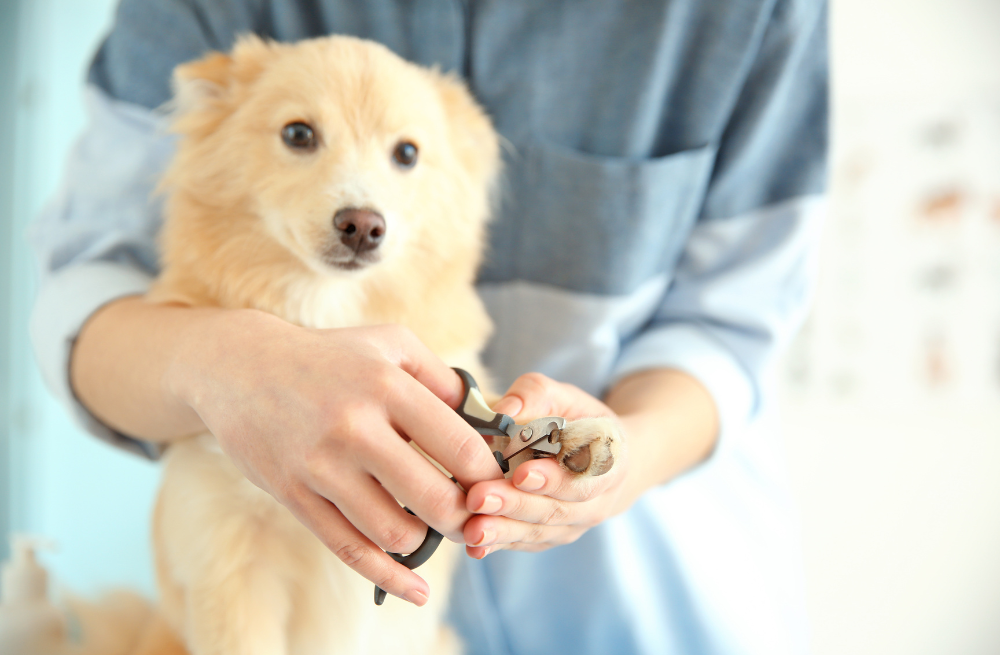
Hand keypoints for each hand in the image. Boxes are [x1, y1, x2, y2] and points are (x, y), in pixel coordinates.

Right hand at [167, 310, 500, 603]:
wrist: (241, 367)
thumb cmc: (331, 357)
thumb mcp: (392, 345)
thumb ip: (444, 380)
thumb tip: (490, 423)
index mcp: (386, 386)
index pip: (460, 446)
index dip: (488, 475)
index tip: (494, 485)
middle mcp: (354, 427)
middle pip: (434, 498)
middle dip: (464, 518)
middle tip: (472, 517)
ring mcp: (320, 465)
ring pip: (394, 531)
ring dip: (425, 541)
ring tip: (431, 529)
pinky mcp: (293, 494)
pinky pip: (348, 548)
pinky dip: (388, 576)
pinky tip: (414, 589)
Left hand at [461, 373, 630, 557]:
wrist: (601, 460)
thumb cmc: (577, 420)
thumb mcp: (564, 396)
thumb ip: (536, 395)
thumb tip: (505, 410)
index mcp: (610, 462)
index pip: (584, 475)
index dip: (554, 478)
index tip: (520, 474)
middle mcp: (596, 502)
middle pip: (556, 509)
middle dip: (516, 505)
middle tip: (479, 498)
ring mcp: (572, 525)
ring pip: (539, 531)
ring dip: (504, 531)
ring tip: (472, 528)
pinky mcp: (549, 537)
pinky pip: (525, 544)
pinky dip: (499, 546)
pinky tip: (474, 547)